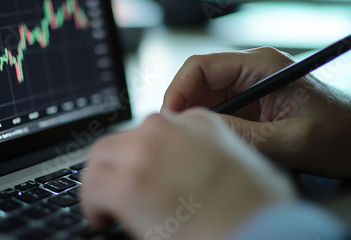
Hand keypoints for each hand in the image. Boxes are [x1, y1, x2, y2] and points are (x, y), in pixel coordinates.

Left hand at [81, 109, 293, 239]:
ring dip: (100, 183)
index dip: (141, 157)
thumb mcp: (243, 162)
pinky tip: (103, 217)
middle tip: (117, 191)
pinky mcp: (126, 182)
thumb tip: (193, 171)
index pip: (152, 131)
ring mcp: (144, 152)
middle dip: (116, 167)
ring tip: (107, 207)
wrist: (257, 231)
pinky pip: (91, 187)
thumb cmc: (258, 209)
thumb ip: (211, 153)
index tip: (140, 174)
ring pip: (100, 159)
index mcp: (196, 122)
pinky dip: (92, 204)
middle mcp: (167, 129)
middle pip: (121, 141)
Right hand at [162, 47, 350, 177]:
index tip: (170, 118)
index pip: (200, 66)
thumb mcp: (290, 139)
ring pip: (206, 99)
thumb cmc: (341, 134)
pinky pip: (220, 112)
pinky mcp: (253, 106)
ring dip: (195, 119)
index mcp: (261, 65)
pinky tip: (210, 145)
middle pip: (198, 83)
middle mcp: (252, 72)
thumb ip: (243, 134)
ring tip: (192, 144)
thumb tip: (196, 131)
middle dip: (183, 108)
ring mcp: (251, 89)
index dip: (178, 90)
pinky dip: (210, 128)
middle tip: (177, 137)